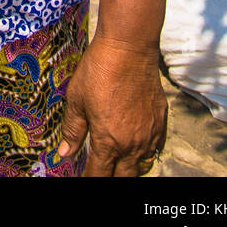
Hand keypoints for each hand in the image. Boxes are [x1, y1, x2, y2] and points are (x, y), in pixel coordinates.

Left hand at [56, 34, 167, 176]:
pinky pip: (156, 149)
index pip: (99, 175)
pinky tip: (137, 147)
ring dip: (129, 169)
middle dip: (111, 177)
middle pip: (123, 177)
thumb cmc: (99, 70)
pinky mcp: (161, 122)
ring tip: (119, 163)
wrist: (129, 48)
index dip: (90, 179)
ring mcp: (149, 134)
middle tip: (101, 171)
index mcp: (108, 141)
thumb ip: (72, 129)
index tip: (85, 177)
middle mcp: (131, 144)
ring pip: (142, 166)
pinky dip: (146, 153)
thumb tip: (65, 152)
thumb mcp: (76, 99)